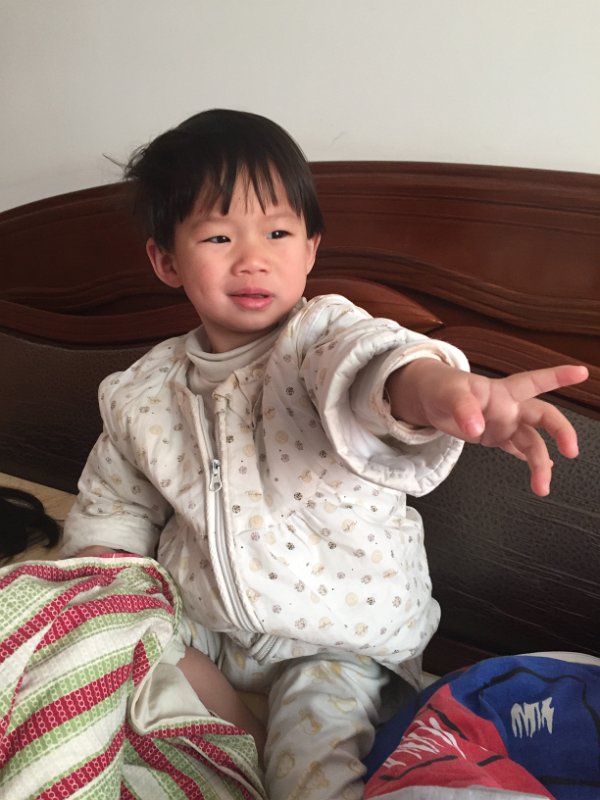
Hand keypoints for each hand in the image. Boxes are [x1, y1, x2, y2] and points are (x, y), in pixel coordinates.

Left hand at [387, 361, 588, 495]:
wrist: (429, 400)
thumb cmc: (441, 388)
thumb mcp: (448, 394)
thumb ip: (463, 408)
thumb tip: (477, 427)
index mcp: (501, 391)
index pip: (534, 381)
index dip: (557, 376)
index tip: (581, 373)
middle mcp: (508, 408)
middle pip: (543, 417)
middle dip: (561, 432)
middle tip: (571, 451)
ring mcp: (504, 424)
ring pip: (531, 443)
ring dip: (539, 464)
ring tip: (542, 487)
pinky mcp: (495, 438)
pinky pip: (518, 450)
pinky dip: (530, 462)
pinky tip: (540, 474)